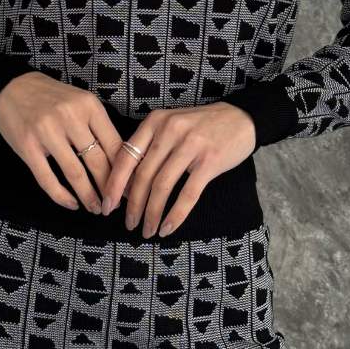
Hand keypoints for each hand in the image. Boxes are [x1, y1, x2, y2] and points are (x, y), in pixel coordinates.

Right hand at [0, 72, 124, 212]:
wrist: (13, 87)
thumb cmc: (52, 98)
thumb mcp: (80, 103)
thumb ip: (98, 127)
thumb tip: (121, 163)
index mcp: (89, 106)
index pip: (114, 145)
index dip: (125, 172)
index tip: (130, 189)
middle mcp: (70, 116)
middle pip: (97, 162)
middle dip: (109, 189)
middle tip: (114, 205)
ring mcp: (47, 131)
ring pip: (75, 173)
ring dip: (88, 196)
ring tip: (96, 208)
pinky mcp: (27, 146)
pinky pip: (47, 179)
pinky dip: (62, 196)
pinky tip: (72, 203)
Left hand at [99, 102, 257, 238]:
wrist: (241, 118)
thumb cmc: (202, 126)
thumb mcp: (171, 125)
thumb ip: (150, 146)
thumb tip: (126, 184)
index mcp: (155, 122)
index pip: (126, 157)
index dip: (114, 185)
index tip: (108, 206)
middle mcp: (170, 131)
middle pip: (143, 175)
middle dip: (133, 205)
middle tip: (129, 224)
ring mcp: (191, 145)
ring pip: (162, 187)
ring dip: (152, 213)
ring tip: (147, 231)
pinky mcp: (210, 161)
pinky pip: (187, 194)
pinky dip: (175, 215)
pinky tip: (168, 228)